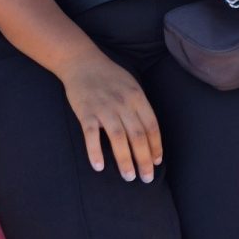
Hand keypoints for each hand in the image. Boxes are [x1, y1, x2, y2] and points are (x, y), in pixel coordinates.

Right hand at [61, 54, 161, 182]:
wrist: (81, 61)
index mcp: (137, 97)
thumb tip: (150, 133)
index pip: (151, 127)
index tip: (157, 162)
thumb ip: (140, 106)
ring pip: (118, 138)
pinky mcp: (86, 112)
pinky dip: (95, 152)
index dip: (156, 147)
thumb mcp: (131, 85)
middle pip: (138, 136)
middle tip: (146, 178)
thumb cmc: (108, 75)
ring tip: (129, 177)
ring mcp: (104, 107)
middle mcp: (123, 103)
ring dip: (125, 160)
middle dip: (144, 160)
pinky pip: (92, 135)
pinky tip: (98, 167)